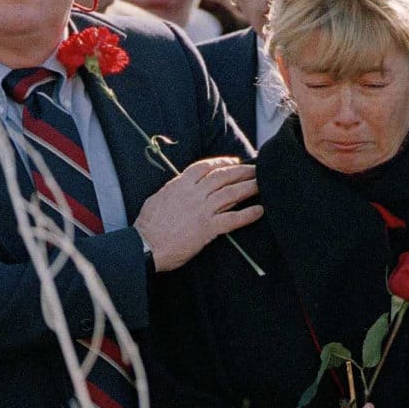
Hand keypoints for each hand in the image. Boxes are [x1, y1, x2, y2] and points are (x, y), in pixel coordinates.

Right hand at [133, 156, 262, 271]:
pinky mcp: (208, 229)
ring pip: (231, 193)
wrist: (146, 245)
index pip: (205, 167)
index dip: (222, 162)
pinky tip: (259, 211)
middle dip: (242, 171)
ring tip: (262, 184)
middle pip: (223, 177)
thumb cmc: (148, 225)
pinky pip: (233, 219)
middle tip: (256, 170)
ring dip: (249, 188)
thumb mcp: (158, 198)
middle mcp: (194, 194)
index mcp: (180, 184)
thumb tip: (181, 187)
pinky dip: (248, 214)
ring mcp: (202, 210)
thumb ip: (174, 191)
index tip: (233, 162)